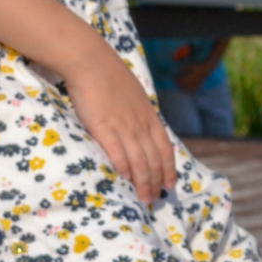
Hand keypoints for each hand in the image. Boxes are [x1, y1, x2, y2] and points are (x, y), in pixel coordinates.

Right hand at [65, 46, 178, 204]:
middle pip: (154, 159)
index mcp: (149, 116)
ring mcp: (124, 126)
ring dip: (143, 182)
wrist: (91, 62)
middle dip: (156, 182)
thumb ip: (138, 113)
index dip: (169, 168)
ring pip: (140, 161)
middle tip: (154, 199)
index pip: (165, 148)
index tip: (170, 184)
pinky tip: (125, 179)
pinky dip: (124, 167)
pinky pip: (118, 152)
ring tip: (143, 198)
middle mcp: (140, 124)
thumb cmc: (109, 76)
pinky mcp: (105, 127)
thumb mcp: (133, 95)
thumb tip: (140, 126)